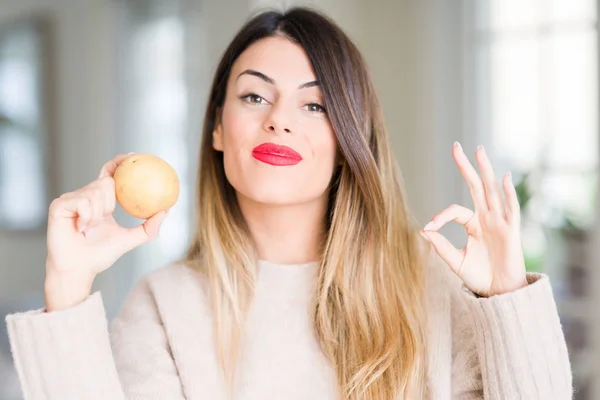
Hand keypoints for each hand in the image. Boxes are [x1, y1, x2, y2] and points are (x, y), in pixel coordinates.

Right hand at [45, 153, 167, 309]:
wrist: (78, 269)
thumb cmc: (100, 255)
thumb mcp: (130, 239)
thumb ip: (149, 227)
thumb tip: (166, 210)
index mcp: (100, 201)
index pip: (109, 175)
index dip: (119, 163)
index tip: (133, 156)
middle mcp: (84, 196)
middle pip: (106, 182)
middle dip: (109, 202)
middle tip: (104, 217)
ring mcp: (70, 199)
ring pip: (96, 191)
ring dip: (98, 212)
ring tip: (89, 228)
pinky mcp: (59, 205)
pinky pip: (83, 201)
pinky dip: (87, 215)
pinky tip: (81, 228)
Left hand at [420, 142, 527, 296]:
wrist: (499, 293)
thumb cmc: (479, 276)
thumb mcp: (455, 261)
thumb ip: (440, 246)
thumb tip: (422, 230)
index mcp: (473, 224)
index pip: (455, 211)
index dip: (440, 216)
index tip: (428, 227)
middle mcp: (486, 218)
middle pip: (476, 186)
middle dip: (466, 166)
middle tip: (456, 146)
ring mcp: (500, 222)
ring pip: (491, 191)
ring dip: (486, 170)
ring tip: (479, 150)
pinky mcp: (511, 231)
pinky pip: (510, 209)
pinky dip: (508, 193)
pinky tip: (503, 177)